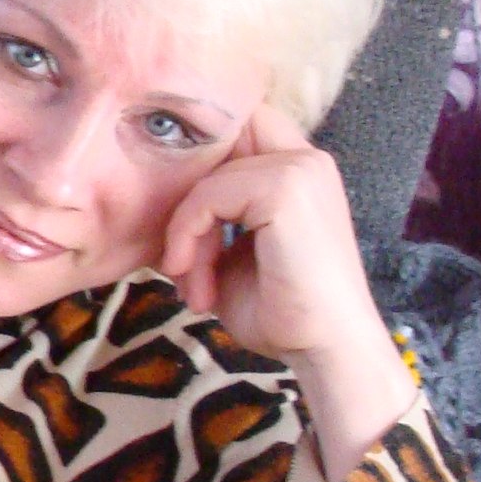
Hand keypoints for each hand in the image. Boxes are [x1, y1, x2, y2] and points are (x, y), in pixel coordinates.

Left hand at [155, 104, 414, 481]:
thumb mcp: (232, 254)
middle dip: (184, 195)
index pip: (233, 131)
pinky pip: (207, 196)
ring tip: (193, 285)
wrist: (325, 349)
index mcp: (297, 170)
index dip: (196, 165)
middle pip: (213, 142)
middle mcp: (304, 159)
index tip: (178, 224)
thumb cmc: (280, 311)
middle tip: (180, 259)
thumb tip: (155, 196)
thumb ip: (208, 218)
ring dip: (185, 234)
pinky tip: (195, 280)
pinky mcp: (286, 187)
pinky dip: (188, 237)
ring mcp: (299, 169)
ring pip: (204, 179)